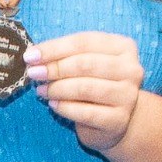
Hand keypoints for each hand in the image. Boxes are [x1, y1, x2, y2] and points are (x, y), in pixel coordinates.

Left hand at [26, 29, 148, 155]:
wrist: (115, 119)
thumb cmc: (95, 84)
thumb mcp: (85, 63)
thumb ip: (65, 55)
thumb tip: (33, 56)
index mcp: (123, 47)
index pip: (84, 42)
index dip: (54, 48)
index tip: (30, 56)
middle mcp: (131, 69)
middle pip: (85, 64)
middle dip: (54, 68)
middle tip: (34, 74)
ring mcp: (127, 96)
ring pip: (85, 88)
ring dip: (57, 89)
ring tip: (41, 90)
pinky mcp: (119, 119)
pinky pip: (86, 112)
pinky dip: (64, 108)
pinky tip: (53, 105)